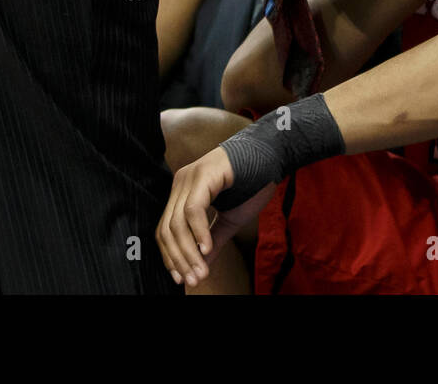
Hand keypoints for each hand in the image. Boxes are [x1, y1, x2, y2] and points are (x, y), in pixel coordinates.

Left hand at [156, 146, 274, 288]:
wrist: (272, 156)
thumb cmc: (253, 184)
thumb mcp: (230, 220)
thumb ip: (213, 240)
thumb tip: (200, 265)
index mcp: (183, 193)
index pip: (165, 231)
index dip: (171, 257)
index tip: (182, 279)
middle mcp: (181, 183)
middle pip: (167, 229)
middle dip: (179, 259)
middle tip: (194, 280)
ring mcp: (190, 177)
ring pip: (177, 222)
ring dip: (188, 252)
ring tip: (201, 271)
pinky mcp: (203, 174)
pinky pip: (193, 209)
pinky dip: (198, 231)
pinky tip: (207, 248)